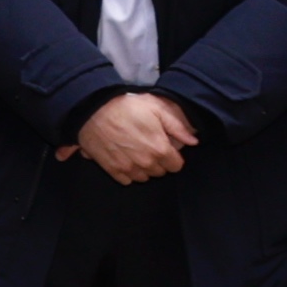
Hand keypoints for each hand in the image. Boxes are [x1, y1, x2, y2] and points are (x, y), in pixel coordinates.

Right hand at [72, 91, 195, 184]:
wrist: (93, 109)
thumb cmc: (126, 106)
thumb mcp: (156, 107)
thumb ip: (178, 126)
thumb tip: (193, 141)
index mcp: (159, 149)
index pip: (176, 166)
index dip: (173, 155)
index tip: (165, 145)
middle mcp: (145, 163)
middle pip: (160, 172)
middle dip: (159, 161)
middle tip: (149, 144)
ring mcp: (128, 168)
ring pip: (144, 177)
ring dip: (144, 168)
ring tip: (136, 151)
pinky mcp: (111, 170)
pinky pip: (127, 180)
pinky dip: (128, 172)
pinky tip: (124, 158)